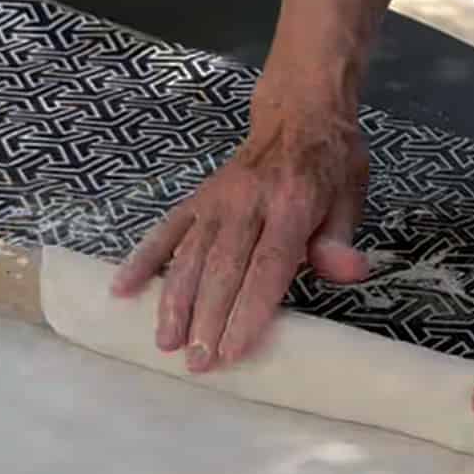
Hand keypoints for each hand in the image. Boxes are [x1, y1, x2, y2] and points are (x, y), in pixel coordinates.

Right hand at [112, 86, 368, 371]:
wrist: (299, 111)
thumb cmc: (330, 163)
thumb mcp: (351, 195)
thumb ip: (340, 239)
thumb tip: (349, 273)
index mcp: (292, 203)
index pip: (268, 264)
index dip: (250, 309)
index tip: (234, 349)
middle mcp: (248, 202)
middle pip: (224, 267)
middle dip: (208, 318)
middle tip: (197, 363)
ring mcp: (217, 200)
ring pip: (190, 255)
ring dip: (175, 300)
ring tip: (165, 342)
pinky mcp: (198, 199)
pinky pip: (166, 231)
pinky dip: (143, 259)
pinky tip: (122, 290)